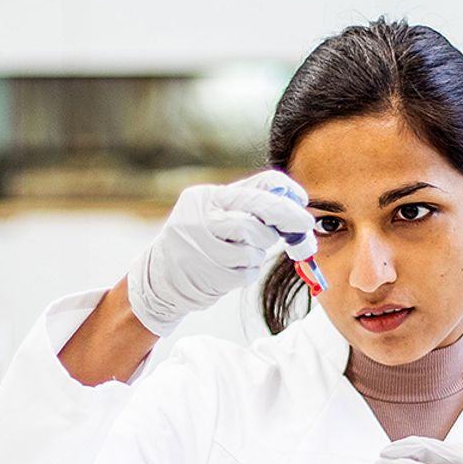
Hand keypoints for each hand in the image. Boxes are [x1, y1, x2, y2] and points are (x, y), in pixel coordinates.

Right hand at [123, 170, 316, 335]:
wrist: (159, 280)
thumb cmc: (198, 244)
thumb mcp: (214, 215)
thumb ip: (248, 207)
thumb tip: (294, 206)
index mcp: (207, 196)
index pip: (259, 183)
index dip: (288, 193)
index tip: (303, 204)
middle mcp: (203, 215)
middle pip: (261, 209)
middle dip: (288, 218)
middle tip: (303, 226)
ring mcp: (205, 244)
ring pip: (257, 242)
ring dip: (258, 250)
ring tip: (240, 253)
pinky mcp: (212, 271)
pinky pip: (249, 269)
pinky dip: (248, 270)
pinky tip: (230, 269)